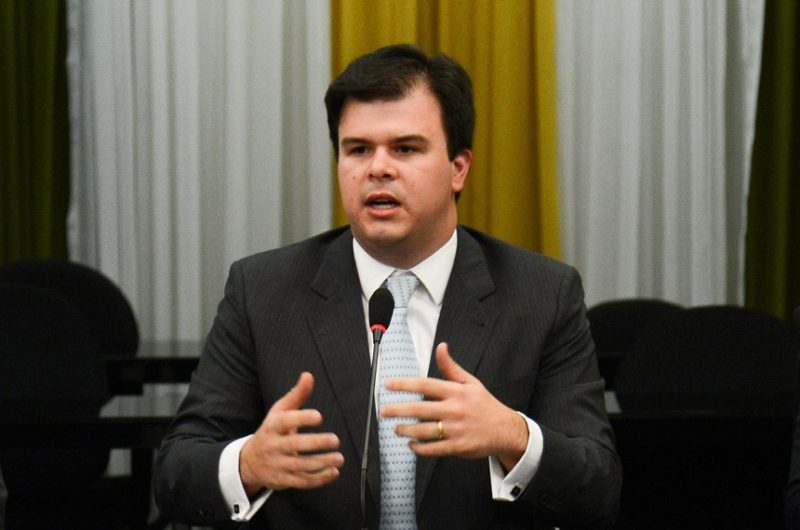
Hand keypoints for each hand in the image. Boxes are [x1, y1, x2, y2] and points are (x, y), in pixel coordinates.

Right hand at [239, 372, 343, 495]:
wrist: (249, 462)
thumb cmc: (270, 431)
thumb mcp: (279, 412)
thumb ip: (296, 395)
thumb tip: (308, 375)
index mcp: (272, 426)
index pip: (285, 422)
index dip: (302, 419)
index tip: (319, 416)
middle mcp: (274, 446)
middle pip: (294, 445)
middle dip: (315, 443)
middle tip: (335, 440)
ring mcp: (278, 464)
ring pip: (300, 466)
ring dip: (321, 463)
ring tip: (339, 458)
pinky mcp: (284, 480)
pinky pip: (302, 481)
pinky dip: (319, 479)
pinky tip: (333, 472)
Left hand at [380, 343, 528, 470]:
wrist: (506, 430)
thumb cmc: (485, 405)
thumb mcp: (470, 382)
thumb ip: (451, 367)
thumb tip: (441, 347)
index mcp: (456, 391)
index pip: (425, 384)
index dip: (404, 384)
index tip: (388, 385)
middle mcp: (454, 409)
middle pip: (419, 409)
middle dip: (398, 410)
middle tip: (383, 411)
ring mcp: (455, 429)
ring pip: (424, 431)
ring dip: (406, 430)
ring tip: (396, 429)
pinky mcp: (458, 447)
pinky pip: (433, 449)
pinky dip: (419, 448)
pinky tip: (411, 444)